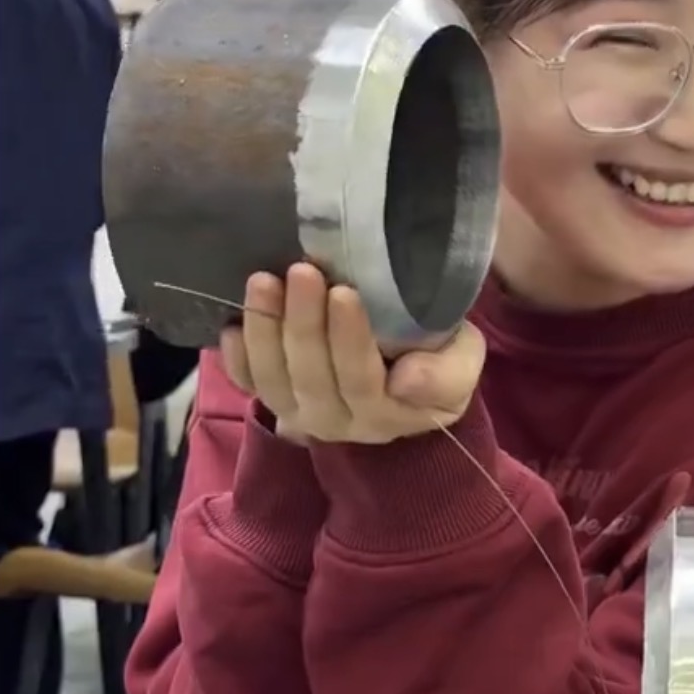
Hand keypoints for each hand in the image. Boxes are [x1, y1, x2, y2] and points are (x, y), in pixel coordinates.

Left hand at [221, 265, 484, 444]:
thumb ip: (445, 376)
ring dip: (265, 330)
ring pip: (273, 380)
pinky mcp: (275, 397)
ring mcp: (300, 413)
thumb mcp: (461, 364)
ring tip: (264, 281)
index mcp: (386, 415)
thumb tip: (405, 380)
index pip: (361, 382)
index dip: (348, 340)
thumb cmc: (437, 359)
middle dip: (303, 324)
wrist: (409, 375)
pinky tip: (232, 322)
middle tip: (301, 271)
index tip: (343, 292)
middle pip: (312, 378)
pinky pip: (245, 383)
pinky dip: (235, 355)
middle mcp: (338, 422)